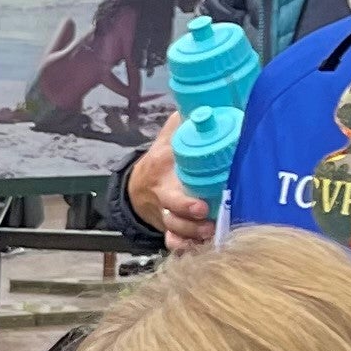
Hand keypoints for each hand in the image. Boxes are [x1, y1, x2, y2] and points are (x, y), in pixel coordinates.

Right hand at [126, 129, 212, 251]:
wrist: (140, 185)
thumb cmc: (161, 158)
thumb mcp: (166, 138)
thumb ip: (183, 121)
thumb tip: (206, 103)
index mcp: (161, 172)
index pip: (170, 188)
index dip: (185, 202)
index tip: (202, 207)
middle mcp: (162, 196)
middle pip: (172, 214)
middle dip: (188, 219)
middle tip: (206, 219)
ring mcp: (165, 214)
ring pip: (174, 230)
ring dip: (191, 235)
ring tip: (210, 233)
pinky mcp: (170, 228)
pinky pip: (172, 242)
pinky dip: (182, 247)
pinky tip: (196, 247)